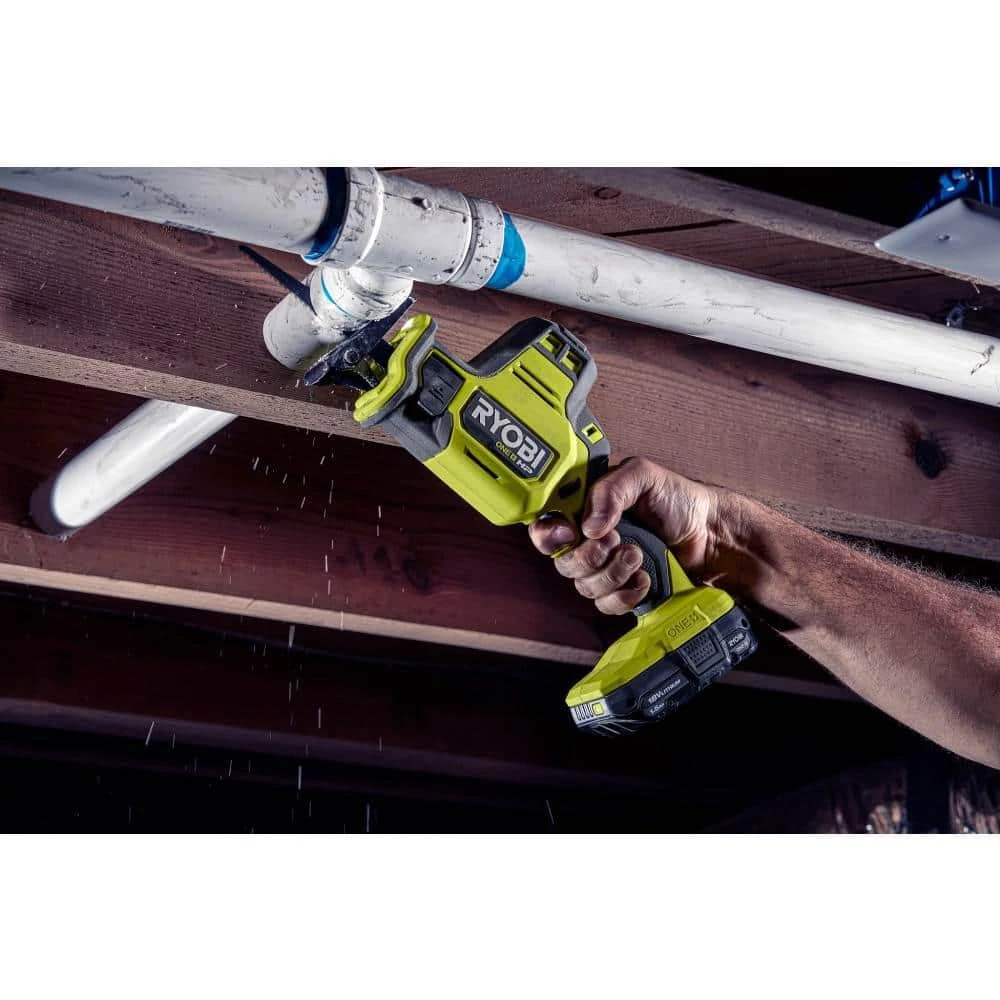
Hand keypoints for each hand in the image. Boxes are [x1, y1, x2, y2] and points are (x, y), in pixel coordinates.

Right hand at [528, 458, 722, 614]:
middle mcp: (589, 541)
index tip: (568, 533)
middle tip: (618, 541)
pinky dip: (626, 594)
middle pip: (563, 563)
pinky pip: (607, 605)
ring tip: (638, 555)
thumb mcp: (643, 476)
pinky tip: (644, 579)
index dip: (548, 535)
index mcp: (585, 509)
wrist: (710, 533)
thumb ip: (611, 490)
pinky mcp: (622, 592)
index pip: (546, 526)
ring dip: (613, 573)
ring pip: (585, 587)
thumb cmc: (677, 499)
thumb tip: (588, 525)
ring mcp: (605, 569)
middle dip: (590, 556)